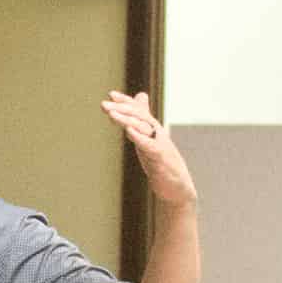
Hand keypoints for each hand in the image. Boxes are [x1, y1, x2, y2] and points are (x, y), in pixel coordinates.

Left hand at [102, 91, 194, 211]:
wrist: (178, 188)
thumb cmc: (163, 165)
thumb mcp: (151, 144)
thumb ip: (144, 129)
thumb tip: (142, 118)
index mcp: (153, 131)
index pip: (139, 111)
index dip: (126, 102)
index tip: (111, 94)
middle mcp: (157, 134)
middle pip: (139, 116)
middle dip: (121, 108)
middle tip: (104, 104)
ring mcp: (160, 145)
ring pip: (143, 127)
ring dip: (126, 119)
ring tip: (111, 114)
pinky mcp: (161, 159)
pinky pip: (149, 145)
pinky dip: (139, 137)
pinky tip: (128, 130)